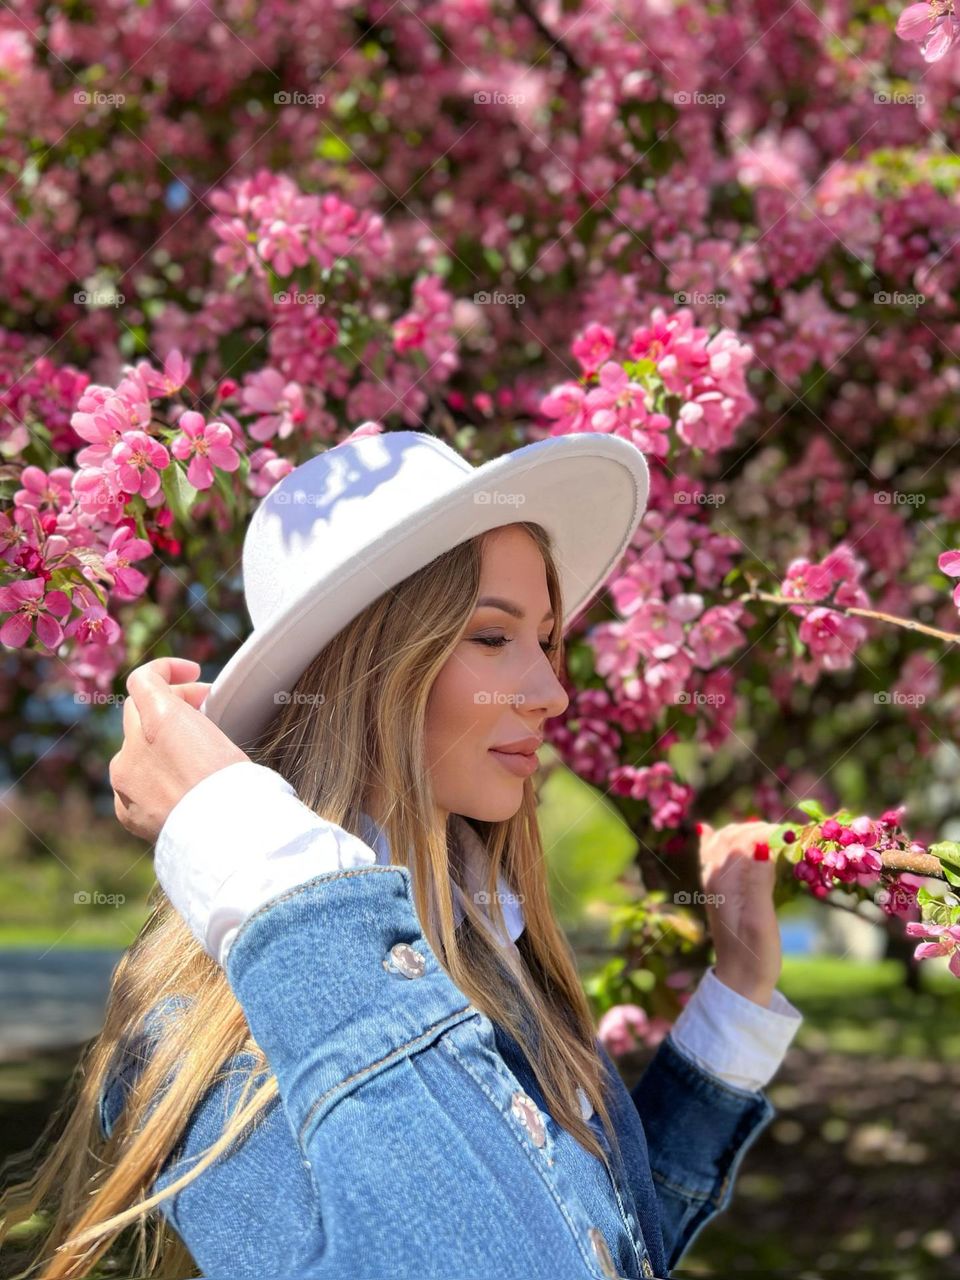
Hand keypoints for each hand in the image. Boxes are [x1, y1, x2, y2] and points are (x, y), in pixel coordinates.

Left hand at [109, 657, 249, 842]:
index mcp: (160, 719)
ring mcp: (124, 781)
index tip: (193, 674)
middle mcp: (133, 746)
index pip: (145, 678)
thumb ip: (194, 721)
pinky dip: (151, 779)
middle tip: (202, 710)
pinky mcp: (125, 810)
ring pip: (134, 748)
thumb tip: (191, 718)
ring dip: (158, 743)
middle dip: (169, 703)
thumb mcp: (224, 737)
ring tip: (192, 755)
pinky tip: (178, 790)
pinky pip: (132, 785)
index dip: (168, 669)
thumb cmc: (238, 787)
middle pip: (138, 710)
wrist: (226, 840)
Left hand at [697, 819, 782, 1006]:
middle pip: (731, 836)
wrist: (740, 981)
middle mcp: (713, 877)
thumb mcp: (760, 918)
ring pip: (723, 843)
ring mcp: (714, 884)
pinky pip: (714, 857)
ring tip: (771, 833)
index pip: (741, 839)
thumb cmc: (754, 953)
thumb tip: (762, 844)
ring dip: (745, 832)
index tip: (792, 834)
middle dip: (757, 828)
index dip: (766, 832)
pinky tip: (708, 832)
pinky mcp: (721, 893)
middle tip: (787, 833)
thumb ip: (759, 879)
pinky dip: (721, 842)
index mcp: (721, 880)